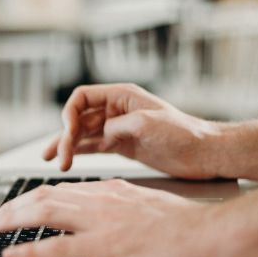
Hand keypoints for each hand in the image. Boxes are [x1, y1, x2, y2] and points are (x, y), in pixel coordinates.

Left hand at [0, 180, 217, 256]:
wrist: (202, 231)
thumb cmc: (177, 219)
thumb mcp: (140, 199)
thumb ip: (114, 200)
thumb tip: (94, 206)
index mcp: (106, 189)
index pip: (59, 188)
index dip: (32, 196)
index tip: (18, 203)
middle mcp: (96, 199)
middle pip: (43, 196)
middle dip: (14, 206)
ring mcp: (98, 221)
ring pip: (44, 213)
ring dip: (13, 219)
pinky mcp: (103, 245)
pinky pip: (57, 246)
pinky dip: (30, 249)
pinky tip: (13, 253)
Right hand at [44, 84, 224, 178]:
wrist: (203, 154)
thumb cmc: (183, 133)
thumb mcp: (148, 123)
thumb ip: (118, 126)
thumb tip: (99, 135)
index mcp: (121, 96)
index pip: (82, 97)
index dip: (69, 112)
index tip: (67, 131)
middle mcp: (115, 110)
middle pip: (79, 118)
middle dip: (66, 136)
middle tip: (60, 157)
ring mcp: (116, 129)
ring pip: (83, 134)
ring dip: (67, 146)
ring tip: (53, 160)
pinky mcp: (120, 145)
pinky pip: (93, 146)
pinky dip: (79, 152)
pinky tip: (67, 159)